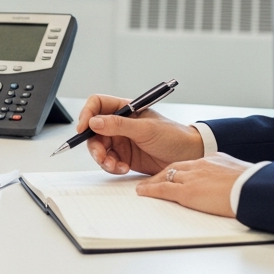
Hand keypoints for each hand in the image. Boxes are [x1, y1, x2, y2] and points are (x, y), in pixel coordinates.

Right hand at [78, 93, 205, 175]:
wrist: (188, 156)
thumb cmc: (174, 136)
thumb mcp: (146, 129)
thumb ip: (119, 125)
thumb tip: (95, 122)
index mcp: (126, 109)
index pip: (98, 105)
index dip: (87, 114)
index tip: (84, 128)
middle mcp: (120, 124)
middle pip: (94, 130)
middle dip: (94, 144)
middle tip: (102, 155)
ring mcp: (122, 140)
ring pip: (99, 148)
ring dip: (103, 158)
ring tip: (114, 165)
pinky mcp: (125, 157)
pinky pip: (109, 161)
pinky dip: (112, 166)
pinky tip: (122, 168)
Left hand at [136, 154, 251, 216]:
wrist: (253, 188)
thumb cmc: (253, 184)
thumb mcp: (241, 174)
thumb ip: (231, 176)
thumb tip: (233, 184)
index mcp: (214, 160)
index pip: (190, 164)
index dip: (179, 169)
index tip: (174, 173)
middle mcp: (200, 165)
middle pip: (175, 167)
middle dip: (162, 173)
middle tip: (152, 179)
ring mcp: (192, 177)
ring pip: (166, 176)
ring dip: (152, 181)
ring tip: (143, 187)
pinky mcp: (187, 192)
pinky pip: (163, 189)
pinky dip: (150, 190)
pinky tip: (142, 192)